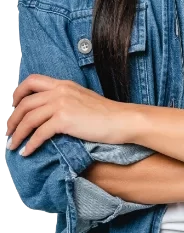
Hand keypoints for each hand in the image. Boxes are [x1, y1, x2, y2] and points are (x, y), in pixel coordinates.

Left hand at [5, 74, 134, 156]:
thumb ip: (66, 100)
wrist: (122, 120)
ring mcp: (61, 104)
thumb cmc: (107, 114)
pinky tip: (27, 152)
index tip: (13, 105)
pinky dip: (31, 144)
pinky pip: (39, 133)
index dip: (18, 92)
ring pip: (28, 118)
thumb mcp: (82, 99)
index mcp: (64, 84)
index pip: (32, 80)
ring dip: (17, 133)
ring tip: (12, 145)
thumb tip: (51, 114)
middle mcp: (60, 90)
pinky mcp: (64, 119)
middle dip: (12, 119)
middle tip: (7, 132)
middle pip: (25, 102)